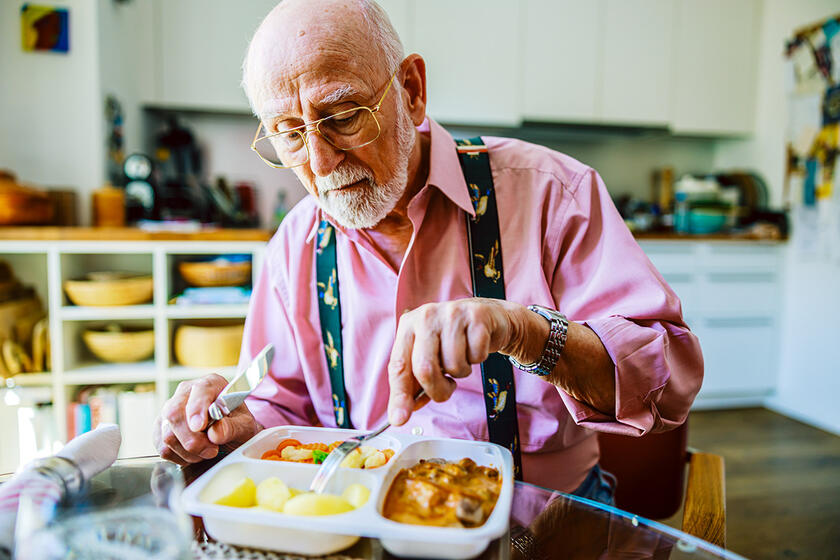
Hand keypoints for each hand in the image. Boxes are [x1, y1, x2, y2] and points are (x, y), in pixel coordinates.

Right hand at [154, 374, 261, 465]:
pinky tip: (195, 454)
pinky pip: (163, 447)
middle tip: (212, 450)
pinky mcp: (160, 428)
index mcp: (211, 384)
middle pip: (175, 413)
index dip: (196, 409)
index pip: (199, 391)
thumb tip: (215, 433)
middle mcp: (187, 392)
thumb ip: (232, 428)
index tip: (200, 426)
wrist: (230, 434)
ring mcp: (170, 409)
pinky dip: (180, 457)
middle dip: (193, 439)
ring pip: (168, 434)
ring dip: (189, 451)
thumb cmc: (237, 425)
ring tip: (207, 451)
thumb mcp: (245, 426)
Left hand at [387, 298, 545, 425]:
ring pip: (453, 365)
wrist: (489, 318)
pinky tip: (474, 347)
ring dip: (461, 371)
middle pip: (425, 368)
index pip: (399, 365)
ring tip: (462, 357)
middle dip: (437, 389)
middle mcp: (426, 316)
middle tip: (447, 388)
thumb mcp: (430, 357)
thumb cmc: (455, 340)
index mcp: (408, 326)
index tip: (400, 418)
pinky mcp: (476, 317)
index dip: (399, 395)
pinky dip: (477, 359)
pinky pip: (476, 356)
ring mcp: (452, 314)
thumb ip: (413, 385)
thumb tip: (401, 414)